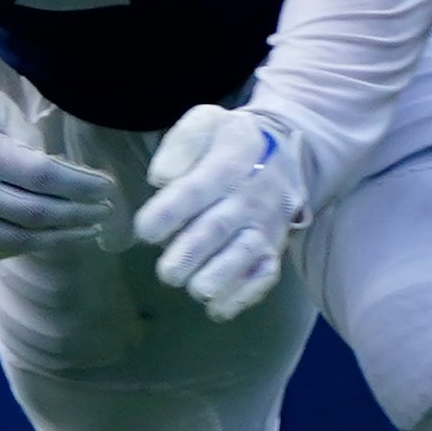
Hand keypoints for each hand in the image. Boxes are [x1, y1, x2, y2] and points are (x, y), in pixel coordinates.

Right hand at [0, 89, 117, 261]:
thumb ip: (26, 136)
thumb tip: (62, 169)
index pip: (45, 177)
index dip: (82, 185)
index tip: (107, 187)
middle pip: (40, 214)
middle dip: (80, 214)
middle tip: (105, 210)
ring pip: (24, 240)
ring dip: (63, 236)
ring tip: (89, 228)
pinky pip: (1, 249)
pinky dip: (33, 244)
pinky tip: (53, 235)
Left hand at [136, 104, 307, 320]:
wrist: (285, 151)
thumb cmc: (229, 141)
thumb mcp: (206, 122)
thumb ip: (182, 142)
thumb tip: (161, 178)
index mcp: (227, 165)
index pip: (196, 190)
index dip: (169, 213)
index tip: (145, 231)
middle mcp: (248, 199)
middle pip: (218, 229)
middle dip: (190, 254)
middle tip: (167, 272)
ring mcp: (263, 228)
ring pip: (244, 257)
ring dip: (219, 278)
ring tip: (195, 288)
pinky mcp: (272, 250)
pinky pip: (264, 277)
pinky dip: (242, 296)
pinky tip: (217, 308)